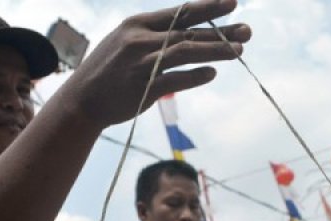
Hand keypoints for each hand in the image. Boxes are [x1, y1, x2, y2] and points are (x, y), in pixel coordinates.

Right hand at [66, 0, 250, 128]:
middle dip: (221, 30)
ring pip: (185, 51)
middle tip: (248, 30)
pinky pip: (175, 79)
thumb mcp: (128, 42)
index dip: (209, 7)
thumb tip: (190, 32)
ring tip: (239, 50)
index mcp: (138, 24)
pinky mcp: (143, 88)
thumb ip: (157, 36)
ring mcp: (142, 63)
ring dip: (214, 50)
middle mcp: (140, 39)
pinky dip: (195, 76)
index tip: (233, 2)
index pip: (181, 12)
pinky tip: (212, 73)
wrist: (82, 100)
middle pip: (188, 31)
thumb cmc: (111, 71)